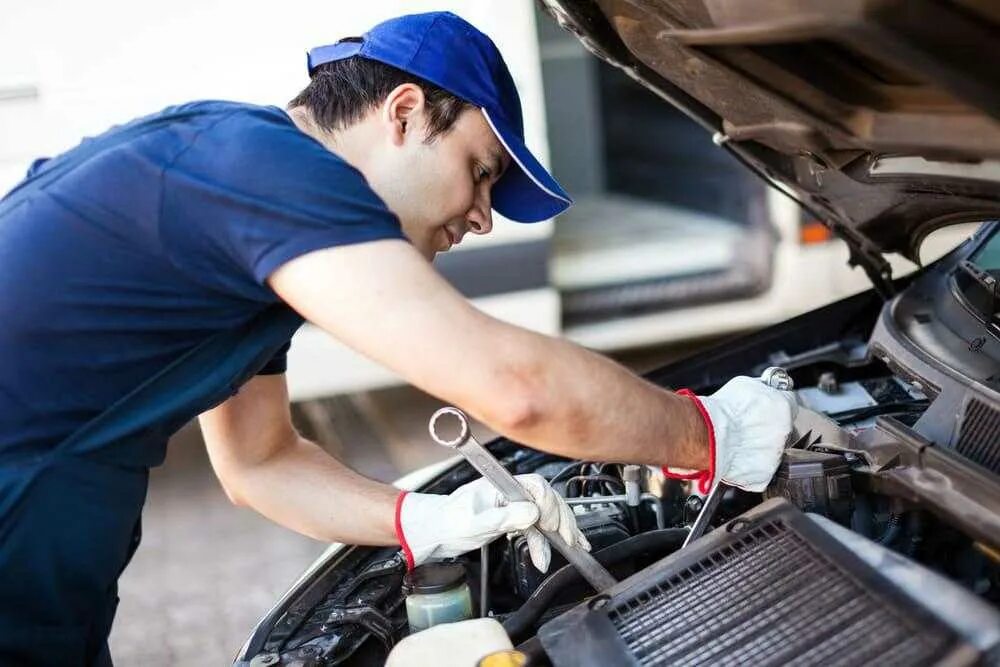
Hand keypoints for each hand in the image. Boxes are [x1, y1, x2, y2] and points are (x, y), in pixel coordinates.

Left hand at [394, 474, 589, 571]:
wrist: (431, 531)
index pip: (537, 486)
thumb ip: (504, 518)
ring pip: (545, 513)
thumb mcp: (475, 523)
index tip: (552, 527)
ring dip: (559, 531)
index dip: (550, 506)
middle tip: (568, 539)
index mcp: (501, 484)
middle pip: (547, 498)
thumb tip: (532, 513)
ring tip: (571, 547)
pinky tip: (549, 552)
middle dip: (562, 519)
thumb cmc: (446, 523)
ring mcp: (511, 503)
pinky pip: (535, 525)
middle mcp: (509, 490)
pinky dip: (545, 540)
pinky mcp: (511, 516)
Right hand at [667, 376, 796, 492]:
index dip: (776, 405)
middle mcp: (784, 432)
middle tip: (748, 426)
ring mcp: (776, 455)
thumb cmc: (722, 411)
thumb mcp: (746, 384)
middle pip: (781, 429)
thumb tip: (766, 388)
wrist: (707, 435)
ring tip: (739, 441)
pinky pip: (760, 469)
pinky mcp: (764, 475)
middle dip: (768, 427)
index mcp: (783, 407)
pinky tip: (738, 456)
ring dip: (760, 447)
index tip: (767, 408)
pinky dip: (751, 465)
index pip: (789, 404)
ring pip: (771, 451)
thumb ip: (764, 389)